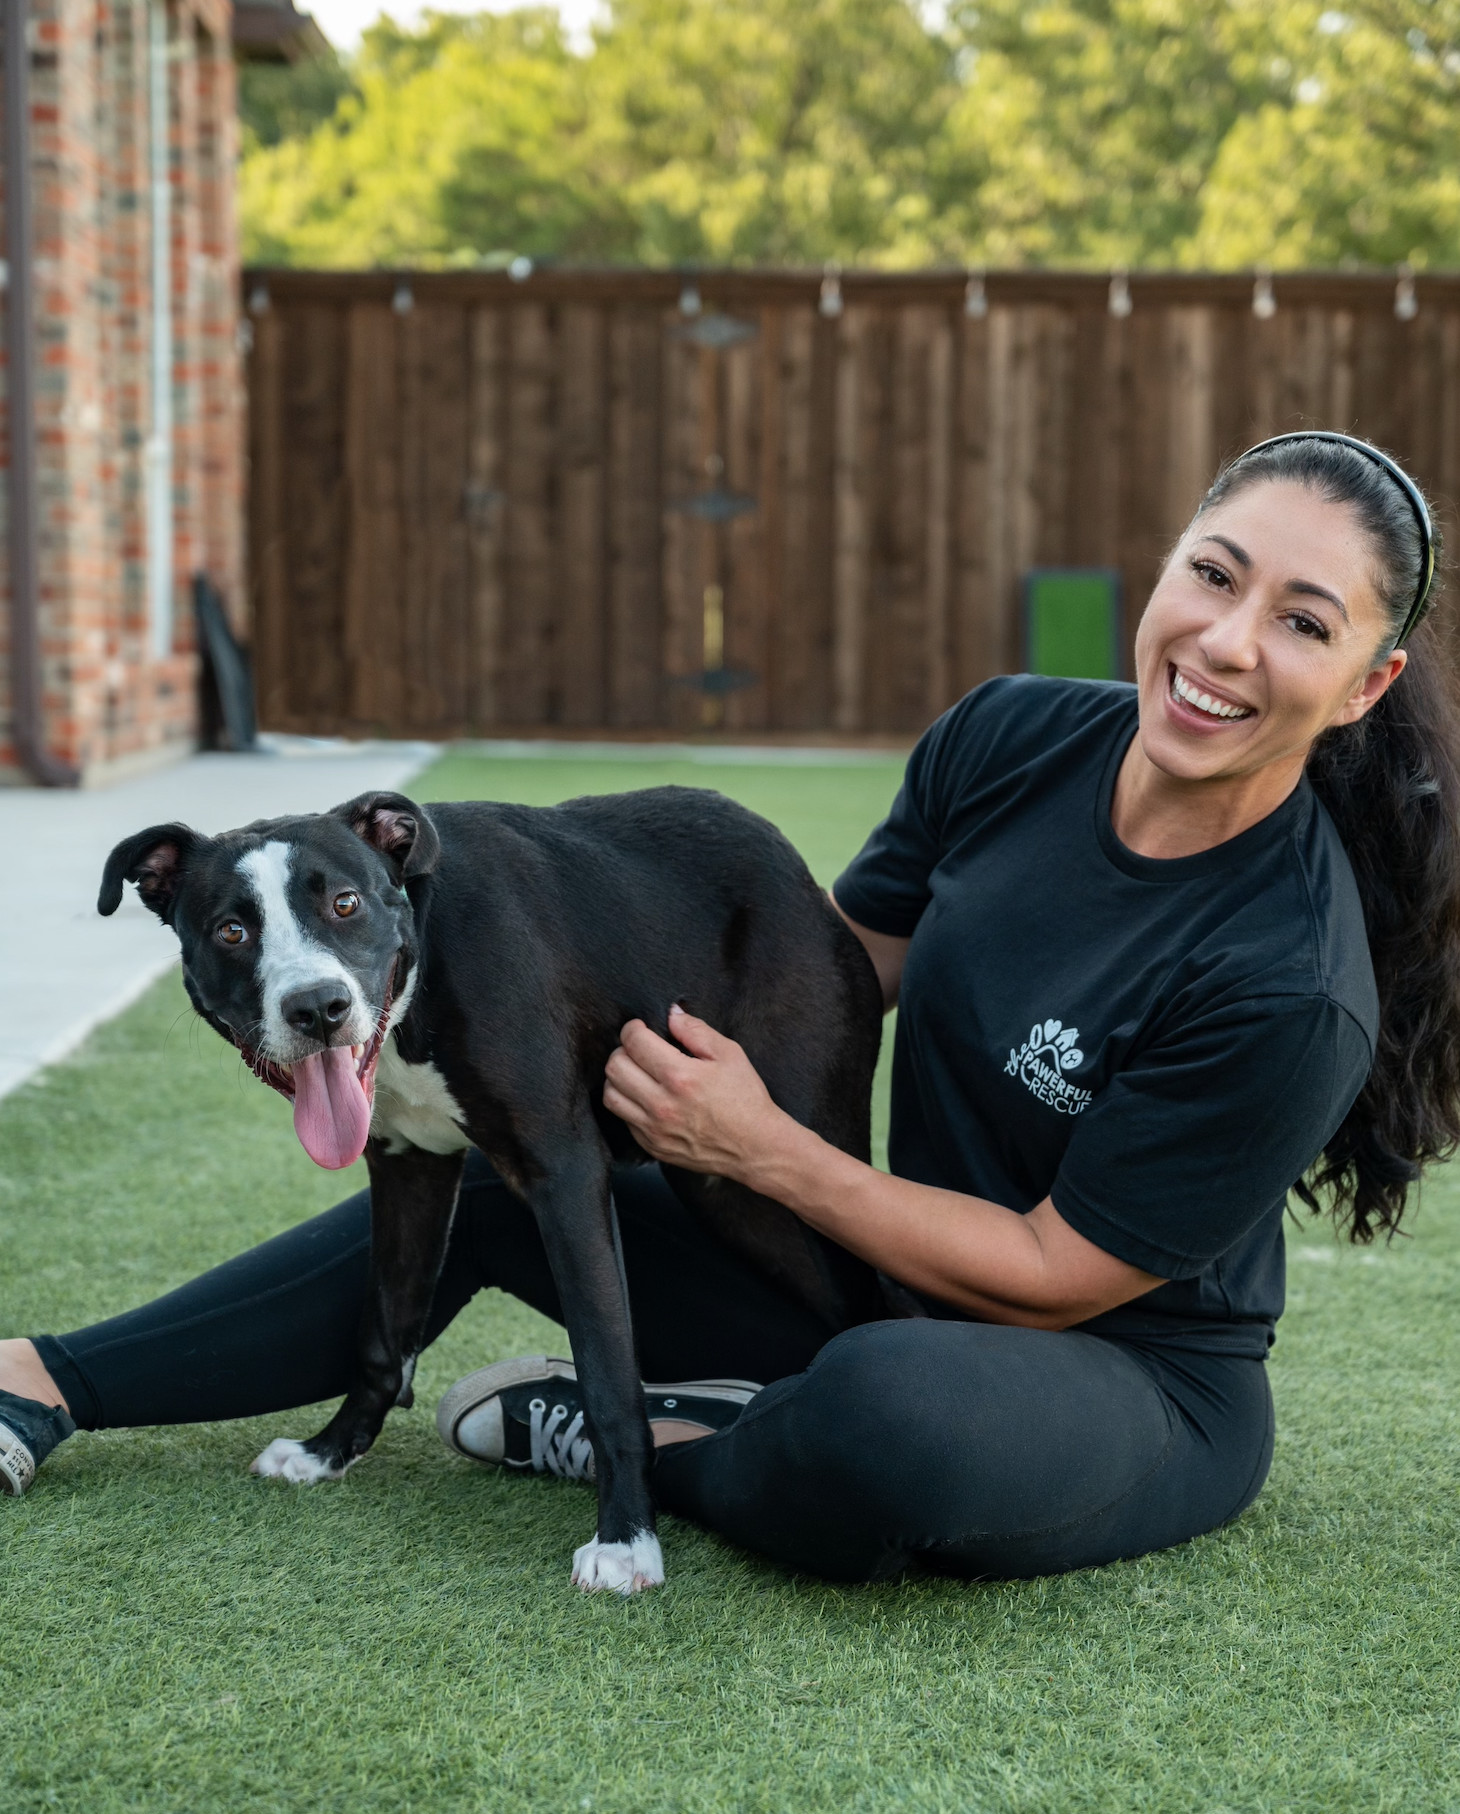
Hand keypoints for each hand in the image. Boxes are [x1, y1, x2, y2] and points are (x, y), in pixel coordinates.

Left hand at [603, 1005, 787, 1181]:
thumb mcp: (730, 1054)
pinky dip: (629, 1103)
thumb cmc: (746, 1099)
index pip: (634, 1043)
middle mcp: (661, 1104)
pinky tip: (647, 1097)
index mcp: (680, 1076)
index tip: (640, 1028)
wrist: (755, 1147)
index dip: (633, 1029)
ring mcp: (654, 1128)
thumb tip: (671, 1014)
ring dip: (620, 1078)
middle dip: (623, 1050)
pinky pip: (623, 1119)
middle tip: (640, 1050)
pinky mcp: (652, 1146)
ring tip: (638, 1073)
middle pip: (614, 1067)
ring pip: (610, 1095)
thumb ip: (696, 1030)